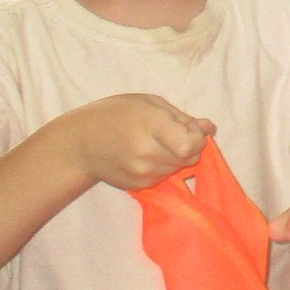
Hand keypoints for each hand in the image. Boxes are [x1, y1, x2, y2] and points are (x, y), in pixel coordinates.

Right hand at [64, 96, 211, 190]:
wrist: (80, 144)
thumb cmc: (115, 114)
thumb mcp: (149, 103)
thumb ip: (181, 117)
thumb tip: (209, 128)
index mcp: (151, 125)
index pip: (191, 144)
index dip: (197, 137)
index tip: (187, 128)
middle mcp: (147, 153)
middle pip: (189, 158)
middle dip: (188, 146)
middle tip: (169, 133)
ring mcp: (142, 173)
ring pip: (179, 169)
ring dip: (176, 157)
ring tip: (155, 143)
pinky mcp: (138, 186)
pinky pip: (165, 178)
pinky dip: (163, 167)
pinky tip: (146, 155)